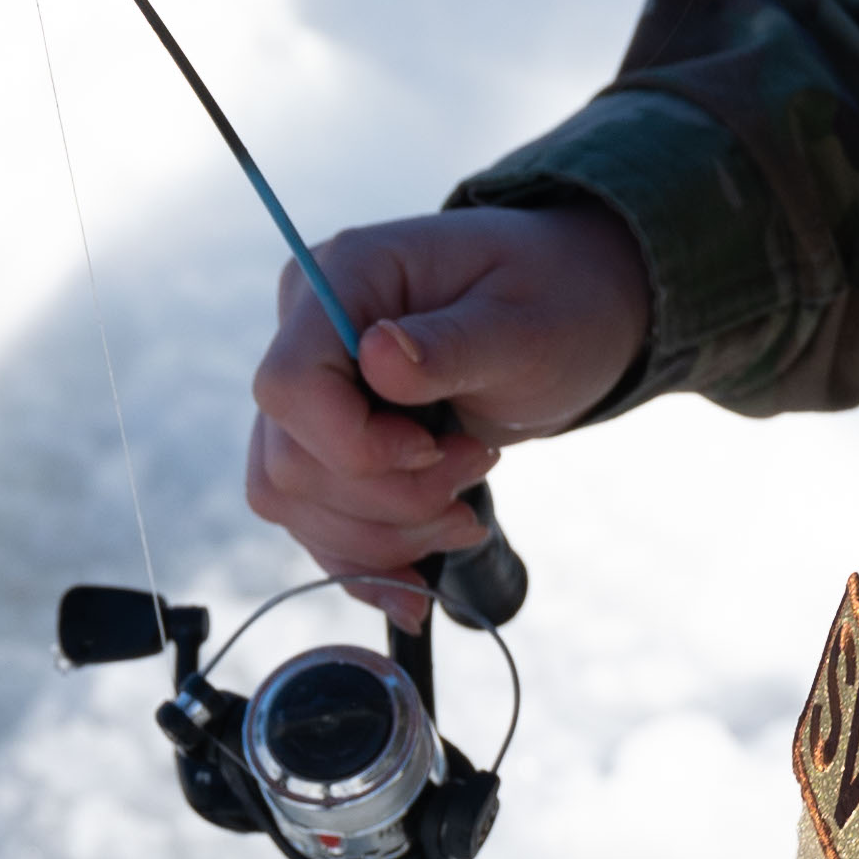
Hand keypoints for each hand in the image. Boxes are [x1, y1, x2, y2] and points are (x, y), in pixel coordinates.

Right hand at [246, 205, 649, 615]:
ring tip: (463, 514)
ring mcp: (310, 388)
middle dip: (387, 498)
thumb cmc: (558, 300)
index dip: (354, 446)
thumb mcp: (529, 323)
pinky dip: (364, 561)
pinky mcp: (323, 439)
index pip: (289, 385)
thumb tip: (377, 356)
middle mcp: (305, 330)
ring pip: (290, 500)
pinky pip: (309, 520)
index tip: (438, 451)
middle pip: (288, 459)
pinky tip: (416, 582)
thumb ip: (453, 345)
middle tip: (476, 470)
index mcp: (344, 276)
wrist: (570, 311)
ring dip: (381, 536)